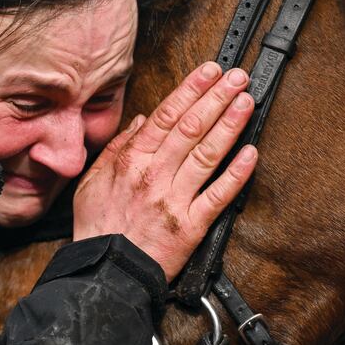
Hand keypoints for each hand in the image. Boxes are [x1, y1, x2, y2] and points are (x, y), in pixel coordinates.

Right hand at [72, 62, 256, 281]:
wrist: (107, 273)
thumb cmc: (99, 228)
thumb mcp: (93, 181)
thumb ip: (117, 148)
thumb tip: (142, 121)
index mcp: (132, 161)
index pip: (167, 116)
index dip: (191, 90)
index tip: (208, 72)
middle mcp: (154, 175)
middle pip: (191, 128)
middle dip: (216, 98)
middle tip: (236, 78)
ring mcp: (174, 199)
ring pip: (206, 154)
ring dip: (229, 125)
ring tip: (246, 102)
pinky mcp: (191, 225)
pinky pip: (218, 195)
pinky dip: (236, 174)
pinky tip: (251, 153)